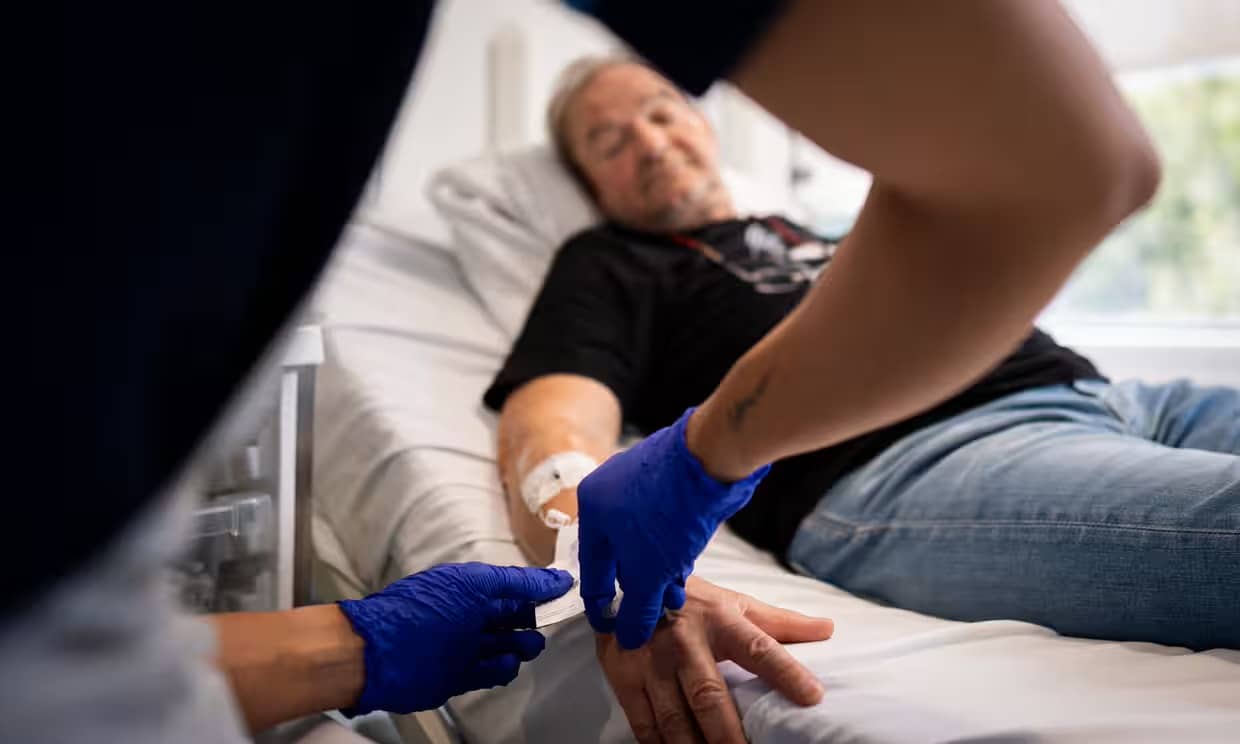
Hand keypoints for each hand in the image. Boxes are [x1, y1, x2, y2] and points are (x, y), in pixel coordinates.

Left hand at [337, 562, 572, 714]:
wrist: (380, 654)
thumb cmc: (424, 610)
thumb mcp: (474, 585)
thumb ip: (517, 582)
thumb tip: (556, 577)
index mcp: (469, 588)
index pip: (512, 586)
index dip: (538, 587)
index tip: (565, 589)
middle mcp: (467, 616)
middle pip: (511, 617)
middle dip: (533, 617)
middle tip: (551, 619)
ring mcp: (463, 648)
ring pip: (504, 645)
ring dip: (521, 645)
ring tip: (527, 644)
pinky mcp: (458, 677)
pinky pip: (490, 672)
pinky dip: (502, 668)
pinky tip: (506, 661)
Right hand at [577, 408, 768, 648]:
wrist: (711, 457)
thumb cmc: (668, 510)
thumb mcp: (648, 572)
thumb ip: (637, 608)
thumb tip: (629, 637)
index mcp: (592, 507)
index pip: (591, 568)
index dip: (602, 603)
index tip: (611, 626)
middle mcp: (610, 490)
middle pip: (619, 552)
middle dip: (638, 586)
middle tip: (652, 611)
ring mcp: (640, 479)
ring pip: (644, 538)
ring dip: (658, 569)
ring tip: (675, 594)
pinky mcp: (668, 476)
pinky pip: (663, 520)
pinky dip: (671, 546)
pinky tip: (686, 563)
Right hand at [596, 577, 832, 743]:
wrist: (626, 582)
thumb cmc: (690, 600)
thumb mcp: (734, 603)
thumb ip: (779, 623)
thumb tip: (828, 629)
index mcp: (718, 620)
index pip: (759, 648)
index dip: (786, 672)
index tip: (812, 696)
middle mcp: (684, 642)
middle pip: (709, 696)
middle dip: (728, 734)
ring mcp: (650, 662)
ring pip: (674, 718)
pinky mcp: (624, 677)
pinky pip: (644, 723)